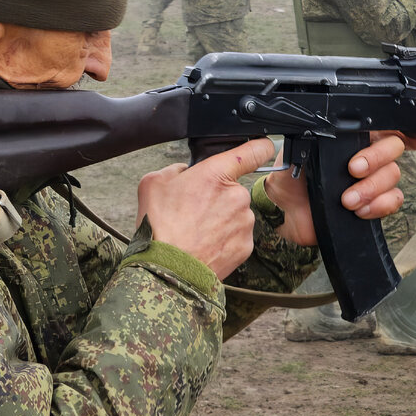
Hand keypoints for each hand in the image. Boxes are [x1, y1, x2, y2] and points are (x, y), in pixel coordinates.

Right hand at [136, 139, 273, 279]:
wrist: (168, 270)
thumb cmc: (159, 226)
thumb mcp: (153, 183)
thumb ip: (176, 170)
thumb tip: (186, 173)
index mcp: (215, 174)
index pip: (254, 150)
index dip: (259, 146)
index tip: (262, 146)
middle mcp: (236, 195)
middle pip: (232, 188)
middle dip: (217, 196)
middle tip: (193, 211)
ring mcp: (244, 222)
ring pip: (235, 213)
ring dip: (220, 219)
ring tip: (195, 232)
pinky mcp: (246, 246)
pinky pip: (237, 235)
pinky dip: (224, 239)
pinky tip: (204, 245)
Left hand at [264, 133, 415, 245]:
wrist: (287, 214)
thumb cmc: (291, 179)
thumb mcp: (297, 151)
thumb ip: (314, 138)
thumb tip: (325, 127)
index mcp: (351, 138)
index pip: (388, 126)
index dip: (415, 129)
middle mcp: (368, 156)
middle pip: (393, 148)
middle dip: (376, 159)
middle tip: (354, 169)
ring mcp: (373, 181)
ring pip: (393, 176)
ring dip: (371, 188)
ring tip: (348, 198)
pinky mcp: (374, 205)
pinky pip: (392, 201)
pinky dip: (378, 206)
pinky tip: (360, 210)